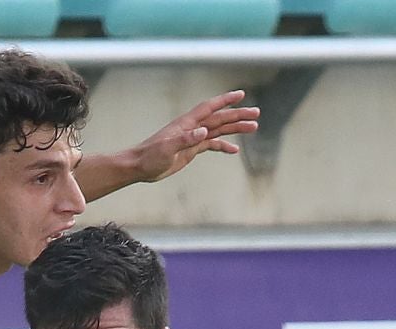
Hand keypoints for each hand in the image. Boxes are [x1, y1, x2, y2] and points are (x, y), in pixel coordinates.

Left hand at [128, 91, 259, 183]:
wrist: (139, 167)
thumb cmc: (150, 156)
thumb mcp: (167, 149)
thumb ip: (185, 139)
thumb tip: (203, 131)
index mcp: (187, 124)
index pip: (209, 108)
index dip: (225, 100)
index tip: (241, 94)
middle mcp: (192, 128)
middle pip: (219, 119)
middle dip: (238, 115)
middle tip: (256, 114)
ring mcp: (192, 138)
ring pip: (218, 130)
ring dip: (235, 129)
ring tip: (254, 127)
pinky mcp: (191, 150)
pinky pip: (211, 145)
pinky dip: (223, 146)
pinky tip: (235, 150)